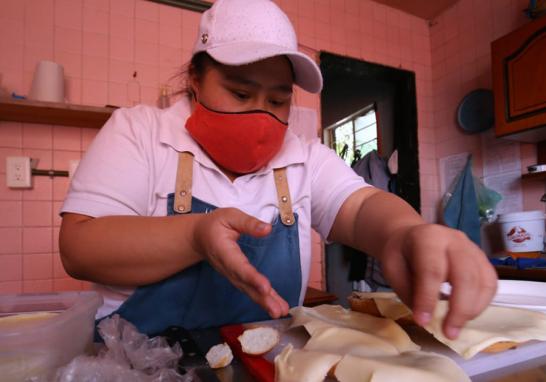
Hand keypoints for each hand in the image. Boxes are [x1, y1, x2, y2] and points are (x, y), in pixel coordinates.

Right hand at [193, 207, 289, 318]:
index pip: (240, 267)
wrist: (199, 237)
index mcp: (225, 252)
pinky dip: (263, 299)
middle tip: (277, 310)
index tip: (265, 288)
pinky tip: (276, 306)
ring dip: (265, 302)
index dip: (252, 278)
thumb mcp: (230, 216)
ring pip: (248, 291)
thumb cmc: (215, 224)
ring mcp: (231, 275)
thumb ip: (248, 223)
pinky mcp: (237, 278)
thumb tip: (267, 229)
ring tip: (281, 311)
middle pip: (245, 285)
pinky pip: (250, 290)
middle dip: (261, 298)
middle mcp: (228, 268)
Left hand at [380, 224, 497, 338]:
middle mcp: (454, 240)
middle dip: (458, 309)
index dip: (428, 298)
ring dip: (472, 310)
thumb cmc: (401, 255)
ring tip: (455, 327)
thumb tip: (428, 319)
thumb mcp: (392, 269)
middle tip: (448, 332)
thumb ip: (408, 291)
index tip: (422, 321)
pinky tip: (467, 315)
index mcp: (428, 237)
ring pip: (483, 281)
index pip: (432, 270)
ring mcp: (472, 248)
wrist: (411, 237)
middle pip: (465, 275)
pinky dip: (482, 304)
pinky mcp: (483, 260)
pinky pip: (490, 283)